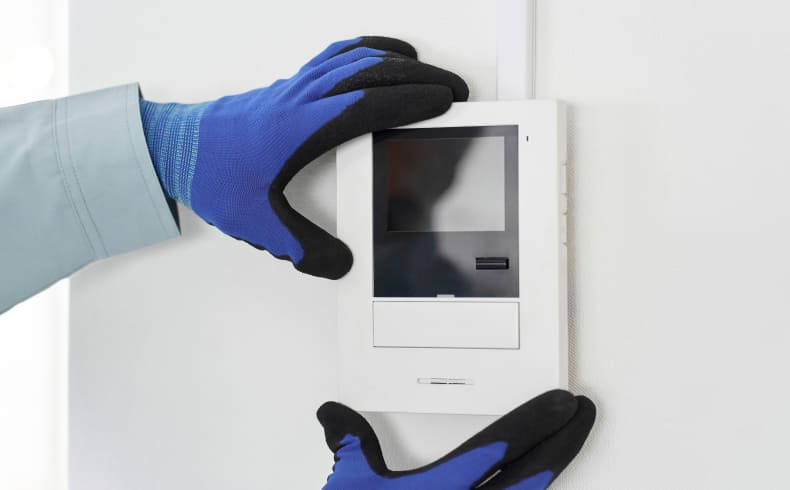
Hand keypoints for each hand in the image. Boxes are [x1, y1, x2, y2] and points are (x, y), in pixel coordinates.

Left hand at [140, 36, 467, 278]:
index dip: (412, 100)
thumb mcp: (257, 221)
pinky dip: (366, 49)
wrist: (173, 146)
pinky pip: (334, 55)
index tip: (444, 102)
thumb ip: (302, 246)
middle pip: (372, 72)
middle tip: (454, 88)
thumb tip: (339, 264)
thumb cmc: (210, 174)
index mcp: (300, 129)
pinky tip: (379, 56)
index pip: (369, 105)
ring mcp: (296, 88)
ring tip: (428, 70)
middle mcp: (302, 100)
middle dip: (421, 76)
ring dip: (399, 60)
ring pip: (356, 58)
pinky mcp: (290, 87)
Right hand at [317, 390, 594, 489]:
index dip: (534, 422)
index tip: (562, 403)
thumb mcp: (350, 484)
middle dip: (561, 443)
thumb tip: (334, 411)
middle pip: (529, 475)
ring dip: (550, 475)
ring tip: (568, 449)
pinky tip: (535, 489)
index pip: (498, 446)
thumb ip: (351, 444)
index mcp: (440, 488)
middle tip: (582, 416)